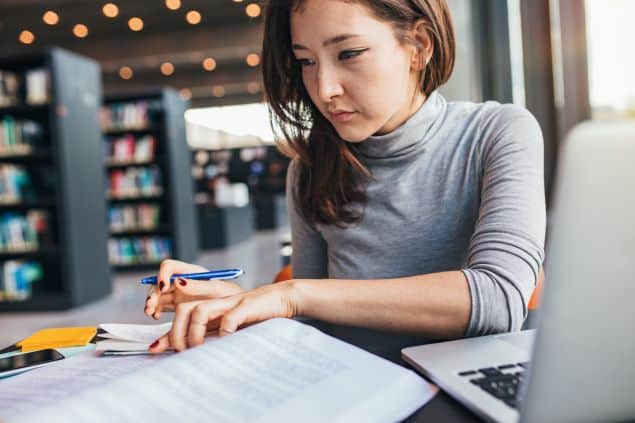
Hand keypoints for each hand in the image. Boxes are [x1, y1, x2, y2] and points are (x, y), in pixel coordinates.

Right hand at [144, 259, 243, 318]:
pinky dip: (156, 312)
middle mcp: (182, 282)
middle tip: (150, 305)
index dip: (162, 274)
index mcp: (191, 272)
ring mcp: (179, 295)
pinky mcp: (179, 308)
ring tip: (151, 313)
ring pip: (158, 296)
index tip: (163, 287)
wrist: (235, 312)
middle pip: (160, 282)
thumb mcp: (216, 289)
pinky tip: (157, 317)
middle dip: (153, 292)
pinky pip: (163, 308)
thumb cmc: (229, 296)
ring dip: (151, 303)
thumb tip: (177, 281)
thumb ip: (197, 285)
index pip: (169, 267)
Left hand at [148, 281, 298, 352]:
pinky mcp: (247, 306)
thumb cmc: (255, 315)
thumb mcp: (229, 325)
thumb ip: (209, 333)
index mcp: (211, 306)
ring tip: (197, 349)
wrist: (282, 298)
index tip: (156, 348)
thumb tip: (187, 353)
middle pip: (184, 309)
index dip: (167, 331)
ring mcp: (231, 302)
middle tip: (180, 352)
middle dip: (175, 332)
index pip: (180, 313)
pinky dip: (224, 332)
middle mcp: (216, 301)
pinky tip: (225, 343)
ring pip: (200, 310)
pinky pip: (230, 318)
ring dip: (194, 332)